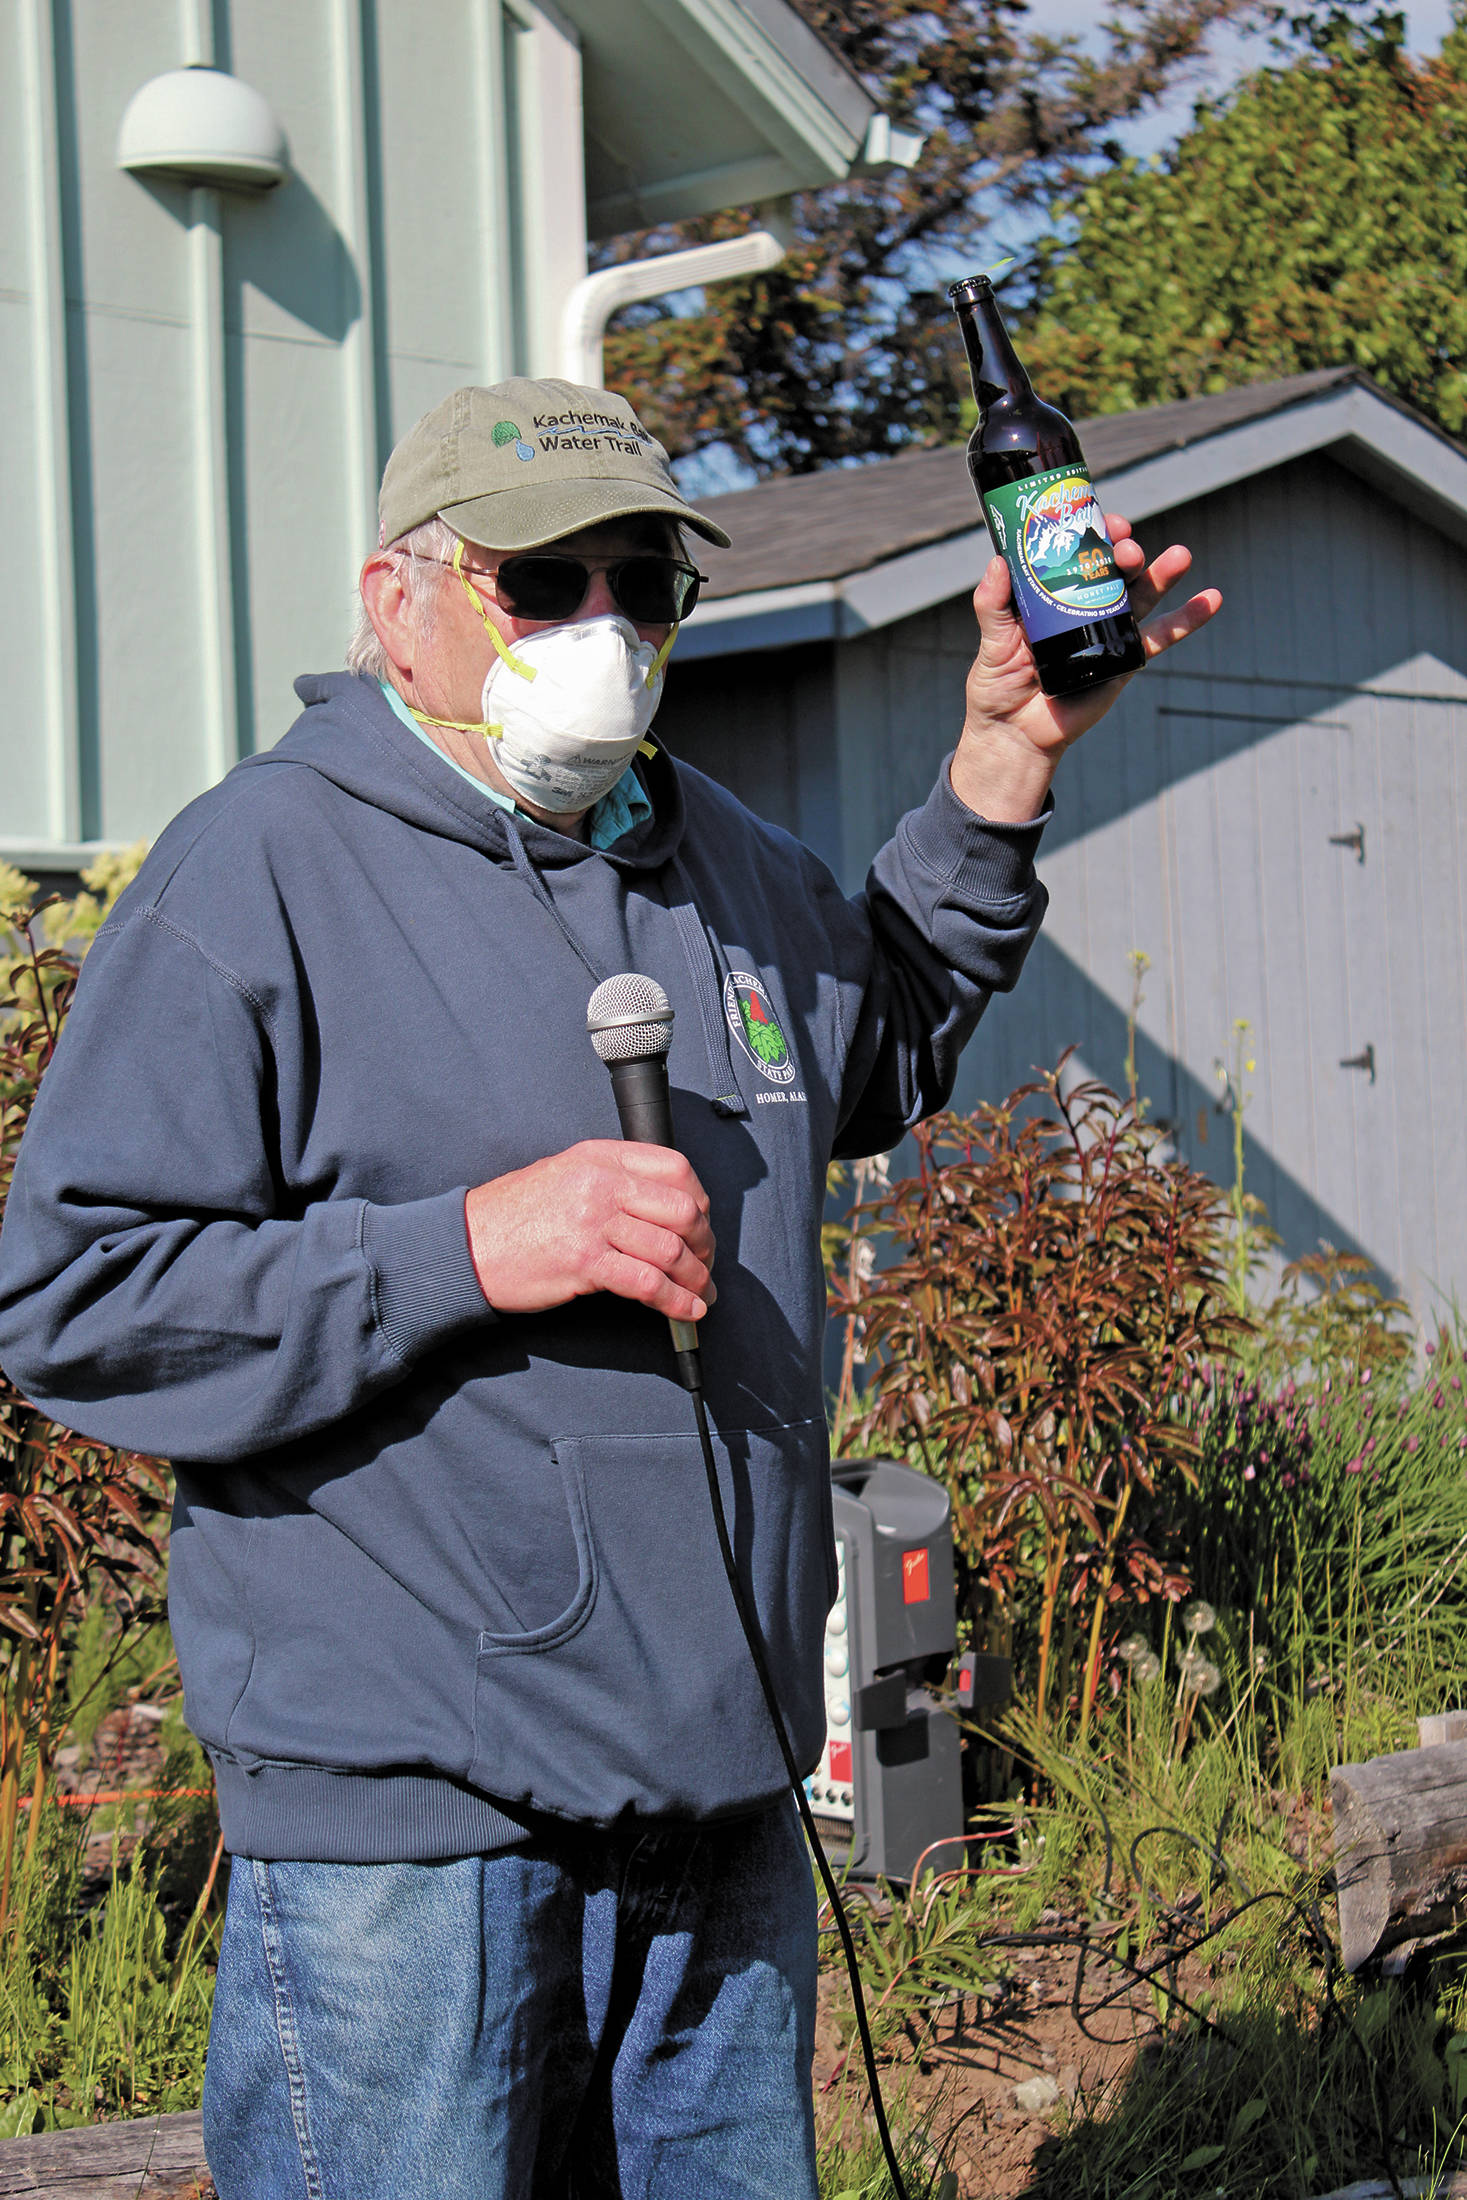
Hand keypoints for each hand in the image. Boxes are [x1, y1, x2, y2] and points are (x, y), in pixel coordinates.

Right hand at [464, 1141, 715, 1320]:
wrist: (466, 1246)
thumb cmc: (513, 1217)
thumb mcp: (565, 1175)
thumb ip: (612, 1180)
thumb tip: (664, 1209)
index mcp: (600, 1156)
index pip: (675, 1168)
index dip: (700, 1201)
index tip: (701, 1225)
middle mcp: (601, 1183)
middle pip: (683, 1210)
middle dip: (704, 1244)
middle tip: (704, 1265)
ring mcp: (593, 1221)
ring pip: (670, 1249)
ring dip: (695, 1278)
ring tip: (699, 1294)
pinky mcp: (584, 1262)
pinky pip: (647, 1283)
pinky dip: (675, 1302)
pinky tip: (684, 1312)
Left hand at [950, 517, 1222, 821]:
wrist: (1016, 734)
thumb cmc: (998, 684)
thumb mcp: (991, 640)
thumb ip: (993, 604)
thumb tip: (997, 563)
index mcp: (1055, 592)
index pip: (1080, 551)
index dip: (1094, 531)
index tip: (1103, 523)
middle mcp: (1086, 604)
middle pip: (1114, 568)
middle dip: (1125, 552)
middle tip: (1127, 550)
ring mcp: (1109, 630)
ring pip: (1143, 595)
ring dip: (1163, 573)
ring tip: (1180, 556)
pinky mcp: (1126, 660)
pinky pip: (1160, 637)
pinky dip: (1188, 619)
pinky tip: (1211, 599)